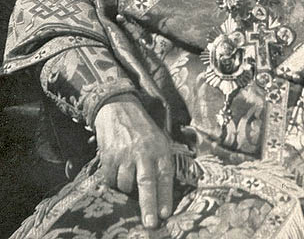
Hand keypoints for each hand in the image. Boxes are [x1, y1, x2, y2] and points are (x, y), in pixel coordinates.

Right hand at [94, 95, 174, 228]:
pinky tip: (116, 173)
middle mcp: (144, 152)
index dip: (166, 196)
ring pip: (125, 184)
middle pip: (147, 183)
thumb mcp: (159, 139)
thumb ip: (161, 162)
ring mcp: (125, 154)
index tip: (166, 214)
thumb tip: (163, 194)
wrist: (119, 108)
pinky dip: (113, 183)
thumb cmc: (143, 129)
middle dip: (149, 205)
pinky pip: (110, 179)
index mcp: (160, 148)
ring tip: (128, 181)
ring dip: (126, 190)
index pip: (165, 176)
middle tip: (151, 223)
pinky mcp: (109, 156)